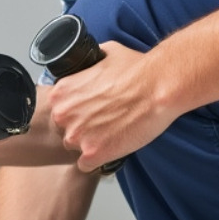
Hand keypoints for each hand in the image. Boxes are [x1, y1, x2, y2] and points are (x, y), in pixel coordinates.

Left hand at [46, 41, 177, 171]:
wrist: (159, 86)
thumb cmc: (137, 70)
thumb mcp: (104, 54)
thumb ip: (88, 64)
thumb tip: (88, 62)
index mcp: (61, 92)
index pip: (59, 111)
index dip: (76, 113)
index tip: (90, 111)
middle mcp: (63, 114)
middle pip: (64, 130)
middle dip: (82, 128)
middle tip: (104, 122)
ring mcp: (76, 135)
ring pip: (75, 148)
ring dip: (90, 145)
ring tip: (112, 134)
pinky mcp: (93, 153)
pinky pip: (86, 165)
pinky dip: (99, 160)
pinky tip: (113, 148)